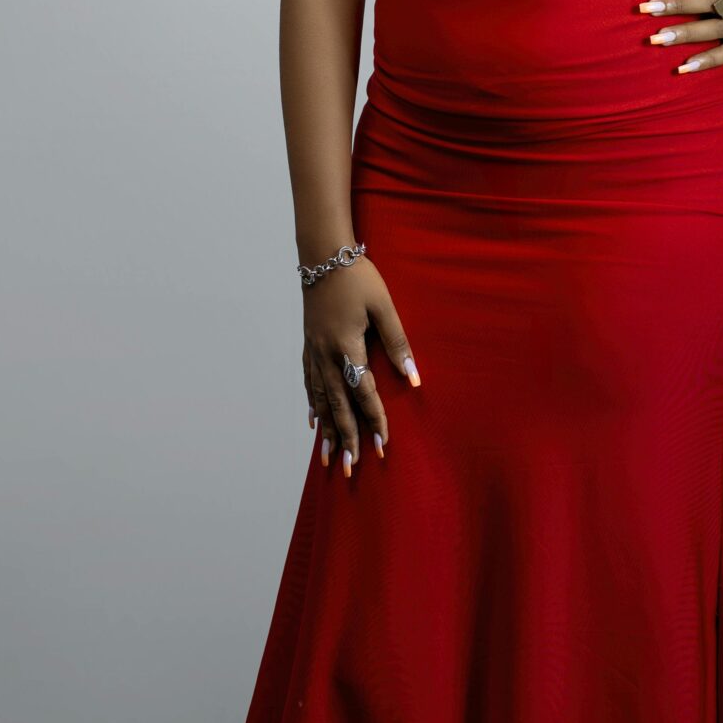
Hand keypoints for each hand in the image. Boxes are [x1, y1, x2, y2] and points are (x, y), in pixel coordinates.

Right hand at [301, 257, 417, 473]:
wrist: (323, 254)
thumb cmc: (359, 278)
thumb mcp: (384, 307)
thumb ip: (398, 343)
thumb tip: (414, 378)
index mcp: (347, 346)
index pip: (363, 392)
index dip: (374, 420)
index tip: (382, 446)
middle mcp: (326, 354)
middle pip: (337, 405)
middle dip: (346, 438)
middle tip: (350, 467)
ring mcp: (313, 351)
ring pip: (320, 399)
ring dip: (327, 430)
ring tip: (329, 457)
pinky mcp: (308, 345)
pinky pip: (308, 383)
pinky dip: (312, 406)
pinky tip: (314, 423)